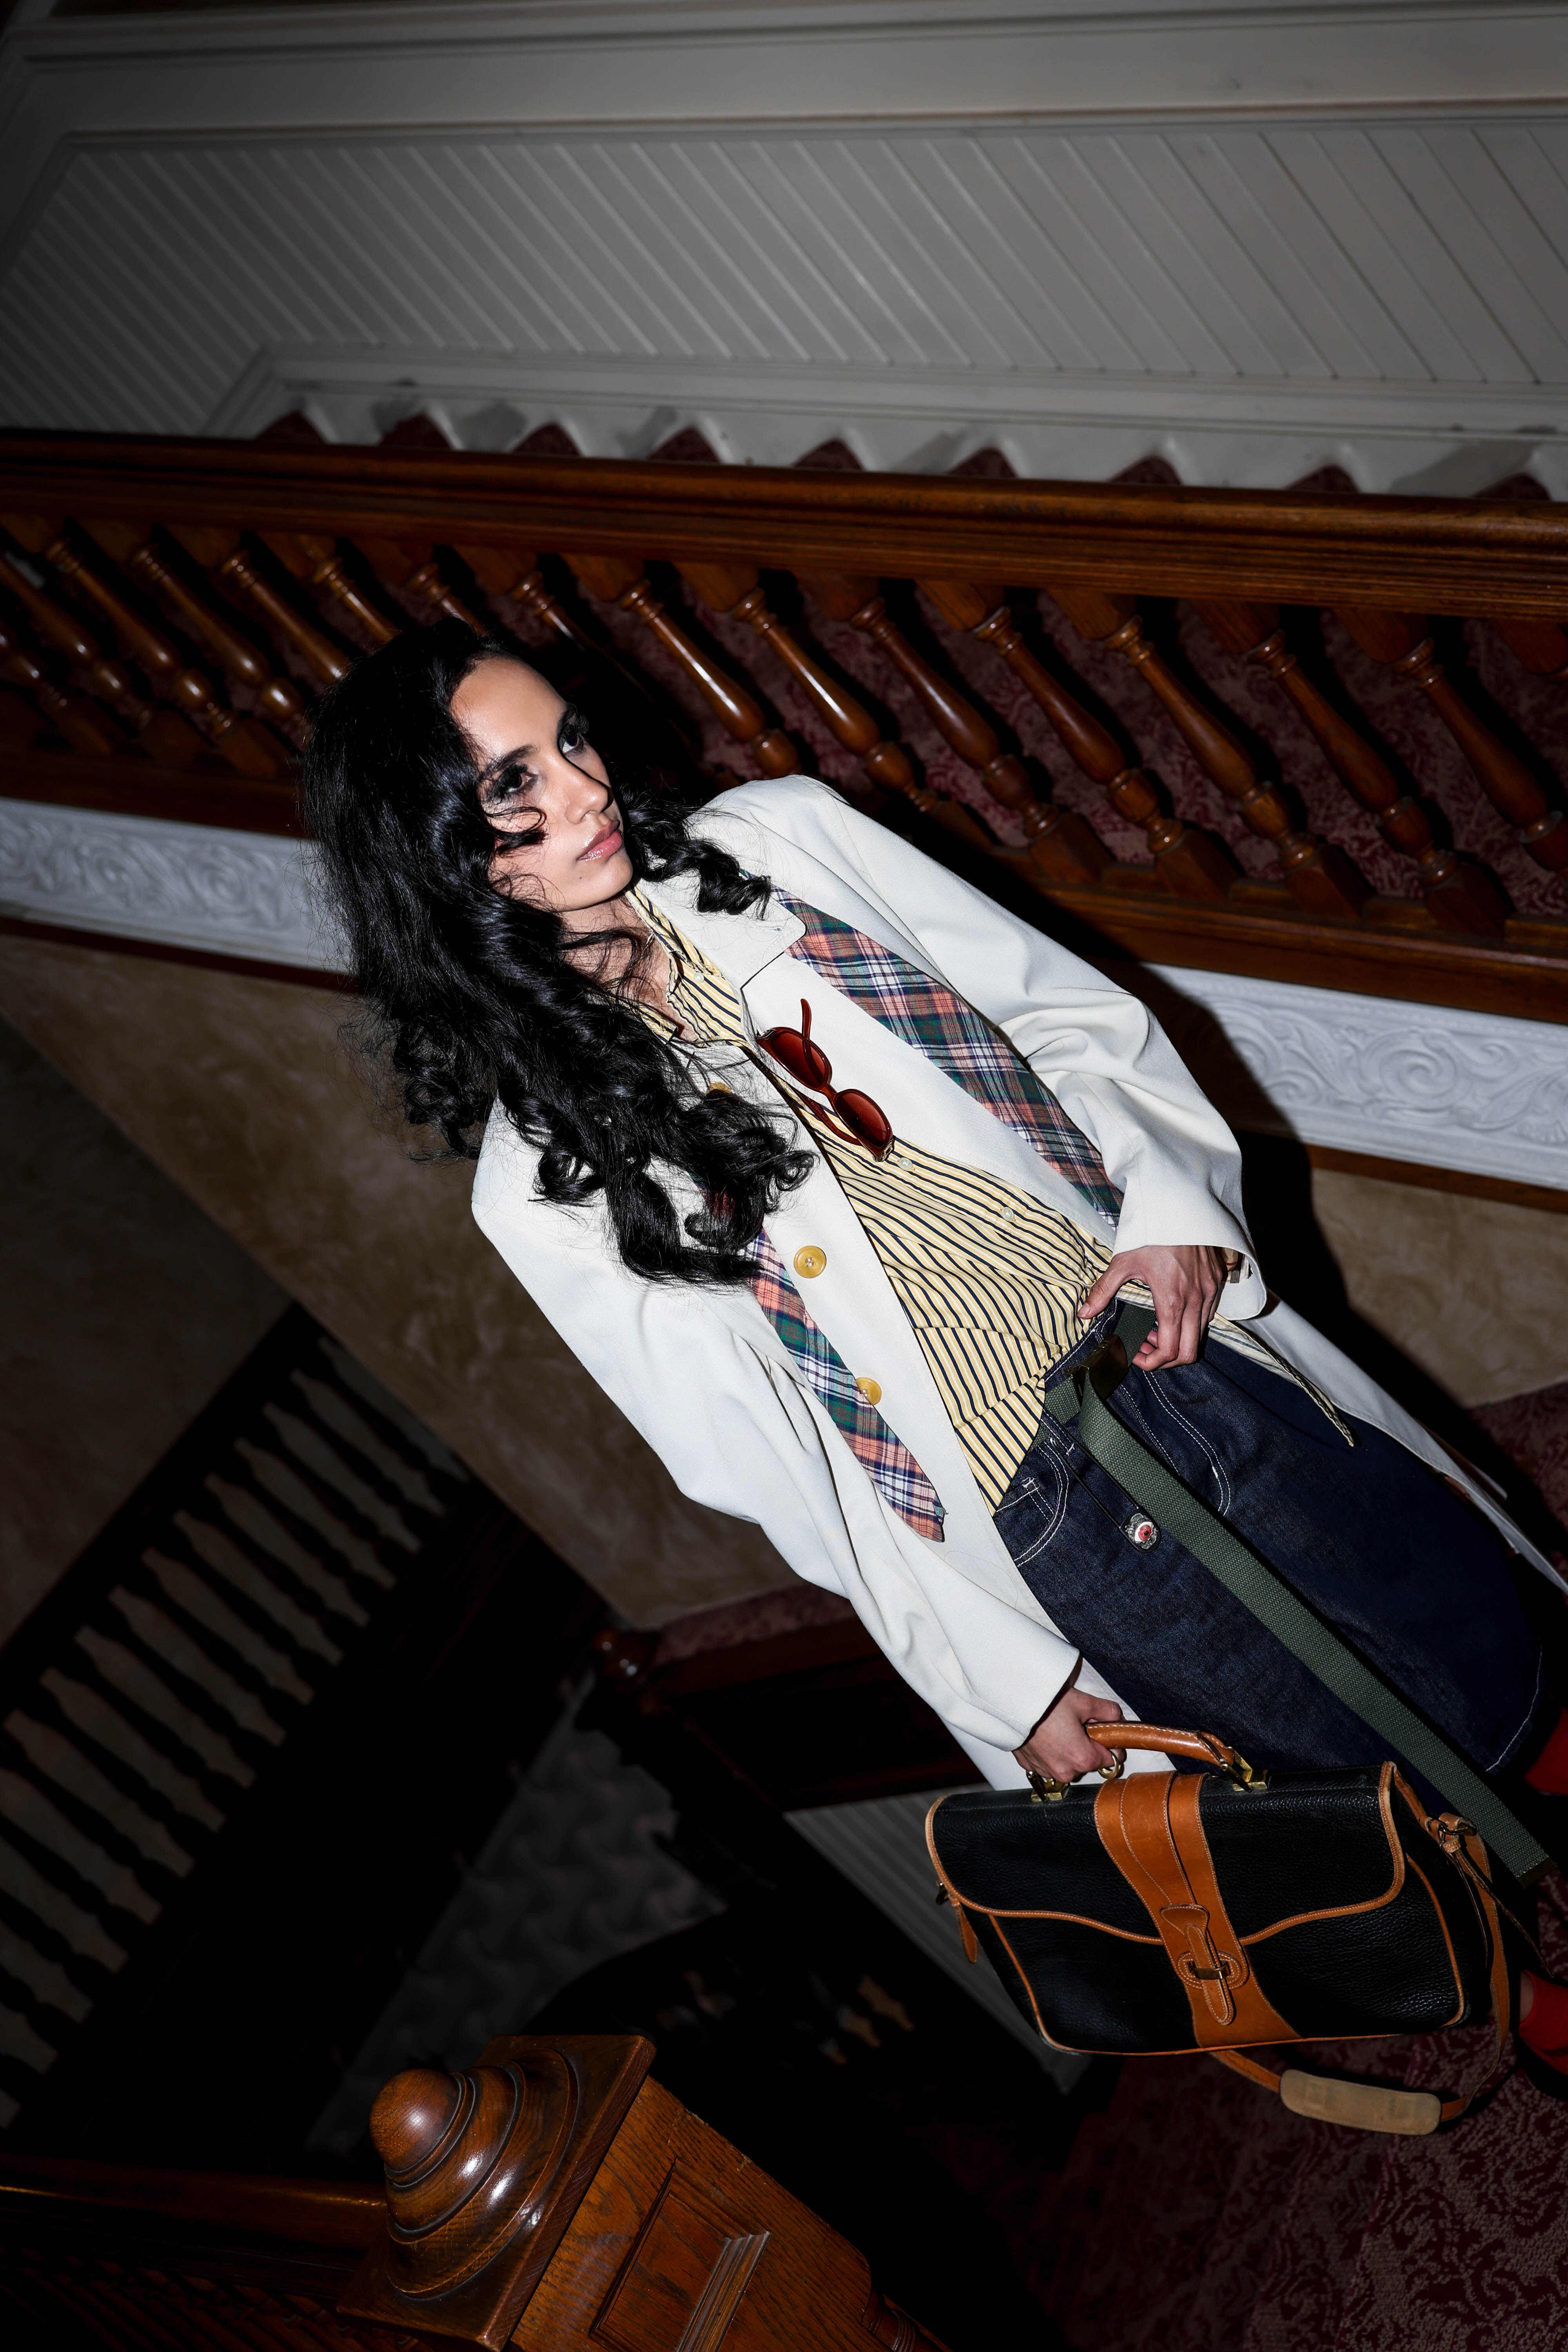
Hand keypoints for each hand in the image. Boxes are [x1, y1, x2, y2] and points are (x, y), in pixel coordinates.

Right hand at [1014, 1687, 1123, 1782]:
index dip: (1110, 1743)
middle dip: (1087, 1746)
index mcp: (1082, 1758)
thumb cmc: (1046, 1704)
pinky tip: (1046, 1734)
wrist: (1012, 1703)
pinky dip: (1050, 1752)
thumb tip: (1116, 1718)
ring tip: (1059, 1727)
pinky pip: (1048, 1763)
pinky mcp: (1030, 1766)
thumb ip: (1108, 1712)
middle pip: (1088, 1762)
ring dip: (1068, 1750)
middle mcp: (1065, 1771)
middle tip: (1078, 1724)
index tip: (1102, 1731)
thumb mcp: (1083, 1702)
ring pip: (1068, 1764)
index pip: (1111, 1759)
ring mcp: (1046, 1771)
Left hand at [1078, 1244, 1233, 1370]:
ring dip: (1179, 1340)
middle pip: (1190, 1352)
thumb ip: (1104, 1290)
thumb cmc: (1151, 1234)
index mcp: (1172, 1300)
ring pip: (1200, 1335)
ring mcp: (1210, 1293)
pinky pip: (1209, 1315)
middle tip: (1147, 1348)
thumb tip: (1083, 1313)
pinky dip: (1192, 1323)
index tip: (1137, 1355)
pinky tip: (1173, 1310)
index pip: (1169, 1350)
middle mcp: (1196, 1301)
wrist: (1180, 1207)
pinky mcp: (1217, 1283)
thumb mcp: (1123, 1262)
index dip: (1152, 1363)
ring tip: (1157, 1327)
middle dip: (1167, 1359)